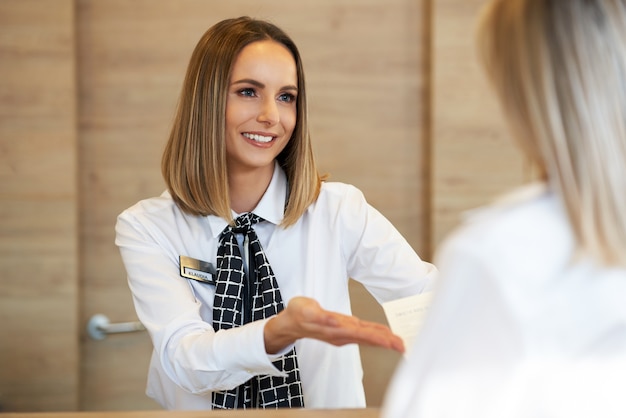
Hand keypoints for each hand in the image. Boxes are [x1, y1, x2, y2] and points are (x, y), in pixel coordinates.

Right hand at [264, 296, 404, 354]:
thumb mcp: (306, 310)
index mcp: (335, 329)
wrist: (290, 323)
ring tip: (399, 343)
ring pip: (367, 337)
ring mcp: (343, 334)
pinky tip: (384, 335)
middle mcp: (342, 334)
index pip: (361, 334)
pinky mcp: (343, 331)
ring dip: (384, 341)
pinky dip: (376, 335)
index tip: (391, 342)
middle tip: (403, 346)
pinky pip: (363, 334)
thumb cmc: (298, 314)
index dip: (377, 338)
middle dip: (386, 342)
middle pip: (368, 338)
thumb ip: (322, 317)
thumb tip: (336, 323)